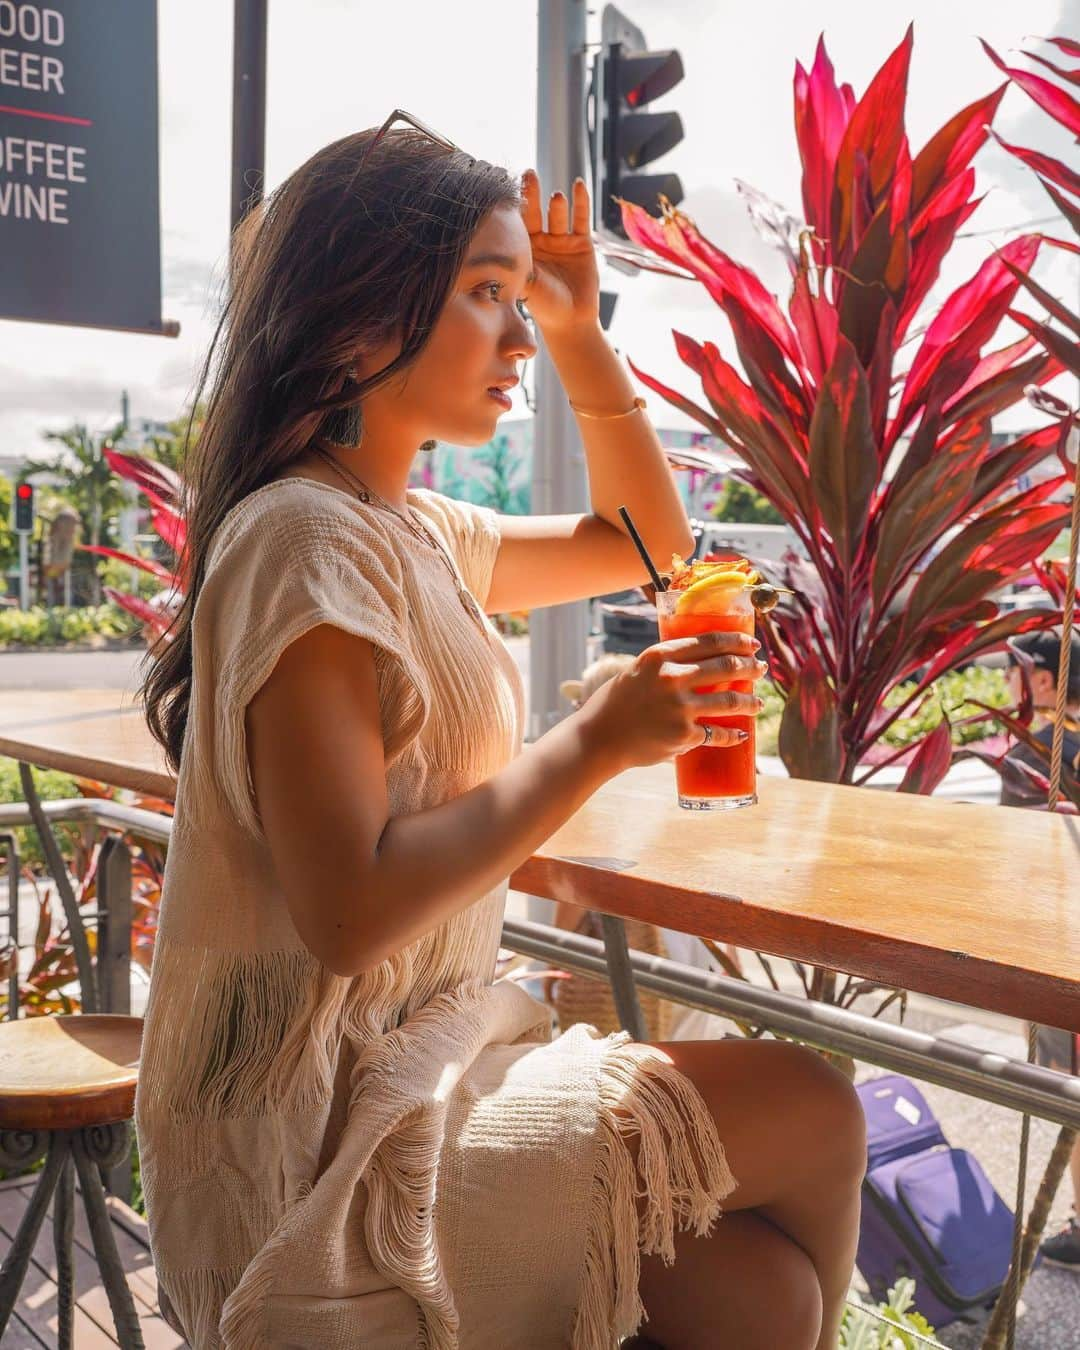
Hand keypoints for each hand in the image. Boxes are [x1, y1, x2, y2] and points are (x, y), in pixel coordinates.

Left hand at [520, 169, 599, 336]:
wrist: (571, 320)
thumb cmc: (543, 306)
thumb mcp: (524, 284)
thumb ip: (512, 267)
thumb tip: (489, 257)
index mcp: (522, 249)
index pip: (516, 222)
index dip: (512, 205)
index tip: (505, 187)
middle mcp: (540, 240)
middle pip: (535, 211)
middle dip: (532, 194)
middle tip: (528, 174)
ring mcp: (561, 240)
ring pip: (558, 214)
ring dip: (556, 205)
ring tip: (555, 199)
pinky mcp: (582, 242)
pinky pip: (581, 217)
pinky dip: (580, 201)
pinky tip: (578, 184)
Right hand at [576, 631, 768, 774]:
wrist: (598, 739)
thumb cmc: (616, 704)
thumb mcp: (637, 671)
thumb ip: (665, 665)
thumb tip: (700, 661)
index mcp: (660, 657)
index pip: (709, 641)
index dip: (737, 641)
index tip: (751, 643)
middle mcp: (672, 678)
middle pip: (725, 667)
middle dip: (750, 667)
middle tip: (760, 669)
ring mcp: (680, 707)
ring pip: (729, 700)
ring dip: (750, 702)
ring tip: (758, 703)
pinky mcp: (683, 735)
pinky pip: (718, 733)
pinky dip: (733, 735)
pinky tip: (741, 734)